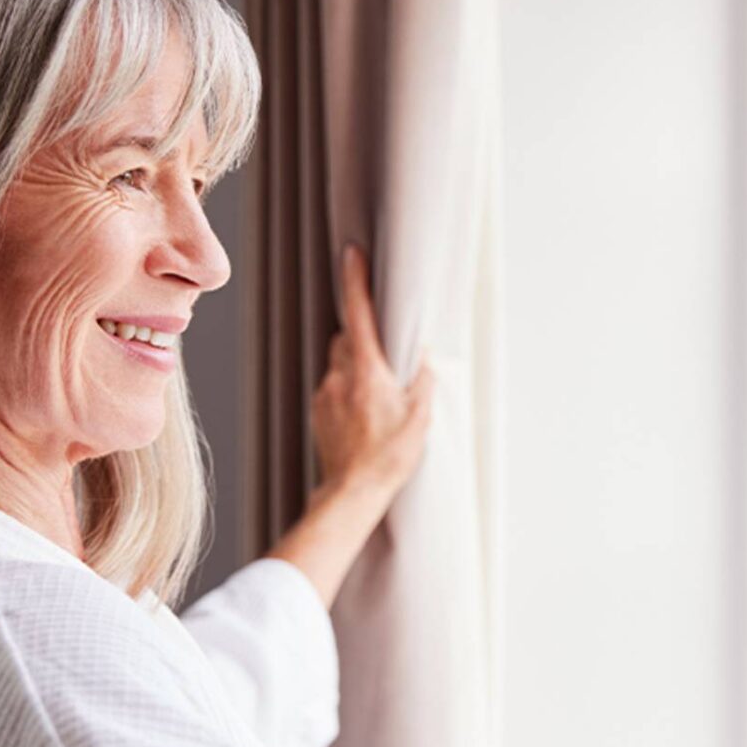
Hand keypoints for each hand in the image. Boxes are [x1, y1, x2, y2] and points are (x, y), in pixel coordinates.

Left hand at [267, 244, 433, 605]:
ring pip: (340, 363)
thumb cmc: (389, 457)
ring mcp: (326, 394)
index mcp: (367, 371)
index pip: (359, 315)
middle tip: (387, 356)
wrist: (352, 492)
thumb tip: (428, 358)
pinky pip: (334, 387)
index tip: (352, 253)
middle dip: (364, 337)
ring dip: (358, 367)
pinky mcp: (319, 411)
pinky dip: (349, 390)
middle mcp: (340, 376)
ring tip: (379, 395)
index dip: (356, 281)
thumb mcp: (420, 418)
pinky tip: (365, 415)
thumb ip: (424, 381)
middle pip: (347, 337)